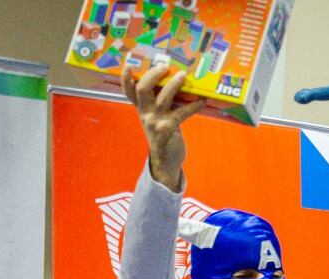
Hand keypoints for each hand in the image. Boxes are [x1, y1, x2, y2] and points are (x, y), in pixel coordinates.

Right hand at [121, 63, 205, 192]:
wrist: (165, 162)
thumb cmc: (164, 136)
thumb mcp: (155, 118)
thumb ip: (158, 104)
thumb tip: (173, 83)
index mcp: (141, 109)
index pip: (128, 92)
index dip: (125, 79)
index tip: (128, 66)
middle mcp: (145, 114)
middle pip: (143, 89)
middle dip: (154, 74)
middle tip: (165, 66)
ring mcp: (155, 121)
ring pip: (162, 97)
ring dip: (174, 85)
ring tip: (183, 76)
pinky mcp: (168, 129)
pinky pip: (182, 113)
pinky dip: (193, 105)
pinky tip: (202, 100)